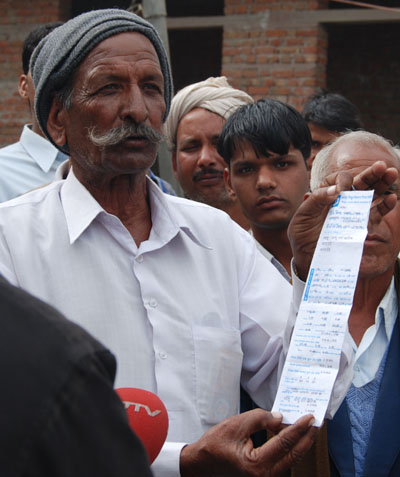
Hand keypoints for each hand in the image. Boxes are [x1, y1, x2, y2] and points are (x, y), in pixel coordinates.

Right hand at [179, 409, 316, 476]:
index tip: (310, 417)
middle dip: (306, 439)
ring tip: (308, 428)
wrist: (201, 464)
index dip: (298, 428)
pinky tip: (291, 436)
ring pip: (289, 460)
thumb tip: (280, 418)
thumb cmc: (215, 445)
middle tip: (317, 423)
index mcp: (256, 465)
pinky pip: (281, 461)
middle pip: (293, 456)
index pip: (284, 442)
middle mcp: (263, 476)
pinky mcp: (261, 475)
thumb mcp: (236, 425)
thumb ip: (260, 419)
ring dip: (299, 444)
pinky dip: (288, 448)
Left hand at [288, 161, 397, 280]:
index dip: (343, 180)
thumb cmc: (302, 234)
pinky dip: (385, 206)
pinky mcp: (361, 226)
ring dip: (382, 184)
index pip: (340, 179)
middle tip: (381, 166)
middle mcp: (342, 200)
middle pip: (360, 182)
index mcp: (327, 194)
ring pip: (371, 194)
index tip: (342, 190)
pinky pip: (376, 214)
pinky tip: (392, 198)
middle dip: (371, 173)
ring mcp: (353, 212)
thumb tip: (337, 190)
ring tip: (391, 173)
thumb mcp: (303, 216)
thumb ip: (317, 200)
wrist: (307, 256)